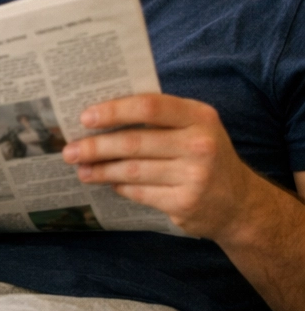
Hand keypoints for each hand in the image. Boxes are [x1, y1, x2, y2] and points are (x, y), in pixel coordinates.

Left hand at [62, 93, 255, 238]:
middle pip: (134, 142)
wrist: (240, 204)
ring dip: (100, 170)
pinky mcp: (184, 203)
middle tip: (69, 150)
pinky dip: (119, 187)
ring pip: (132, 170)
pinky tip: (107, 182)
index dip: (114, 111)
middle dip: (95, 146)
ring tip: (80, 168)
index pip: (149, 106)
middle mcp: (199, 145)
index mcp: (199, 117)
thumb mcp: (193, 128)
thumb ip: (157, 118)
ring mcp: (194, 177)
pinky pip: (139, 192)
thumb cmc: (203, 156)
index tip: (85, 117)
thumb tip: (100, 116)